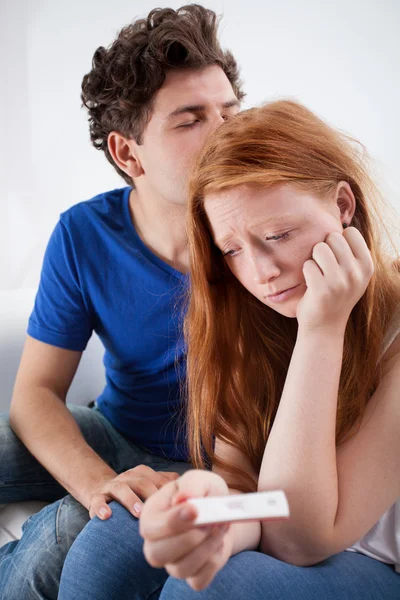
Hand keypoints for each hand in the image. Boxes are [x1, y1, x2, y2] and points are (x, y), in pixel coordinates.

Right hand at [88, 464, 178, 519]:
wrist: (102, 491)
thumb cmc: (134, 493)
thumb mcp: (150, 487)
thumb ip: (168, 487)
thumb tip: (193, 493)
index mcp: (144, 474)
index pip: (159, 479)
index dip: (169, 491)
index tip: (180, 505)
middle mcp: (129, 477)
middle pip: (142, 482)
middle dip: (152, 495)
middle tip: (163, 512)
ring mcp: (112, 486)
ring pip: (121, 489)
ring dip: (131, 500)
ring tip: (139, 514)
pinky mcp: (96, 497)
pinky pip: (97, 501)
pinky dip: (100, 508)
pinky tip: (106, 516)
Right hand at [140, 470, 232, 590]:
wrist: (222, 511)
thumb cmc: (204, 492)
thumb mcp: (200, 479)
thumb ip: (191, 485)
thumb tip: (182, 498)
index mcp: (151, 514)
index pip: (150, 526)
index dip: (171, 522)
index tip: (195, 510)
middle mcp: (156, 542)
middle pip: (157, 554)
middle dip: (188, 539)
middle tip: (211, 521)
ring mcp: (172, 561)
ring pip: (180, 569)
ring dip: (206, 548)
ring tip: (220, 527)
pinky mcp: (191, 575)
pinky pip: (198, 580)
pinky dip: (214, 562)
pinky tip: (219, 542)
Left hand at [296, 227, 373, 330]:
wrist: (324, 326)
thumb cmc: (335, 293)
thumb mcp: (352, 273)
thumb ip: (350, 250)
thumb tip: (340, 218)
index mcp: (367, 265)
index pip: (350, 232)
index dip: (337, 242)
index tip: (336, 259)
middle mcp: (357, 273)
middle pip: (333, 237)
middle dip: (324, 249)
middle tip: (325, 269)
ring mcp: (341, 282)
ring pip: (319, 248)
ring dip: (314, 259)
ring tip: (319, 275)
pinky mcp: (322, 290)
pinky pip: (307, 264)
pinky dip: (306, 272)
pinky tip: (312, 286)